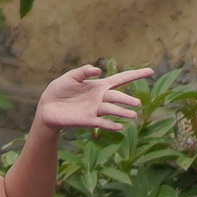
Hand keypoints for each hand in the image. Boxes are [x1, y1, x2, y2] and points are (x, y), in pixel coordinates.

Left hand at [36, 64, 153, 133]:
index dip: (135, 74)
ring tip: (133, 115)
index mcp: (98, 86)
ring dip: (122, 112)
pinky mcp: (88, 120)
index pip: (121, 79)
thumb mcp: (69, 77)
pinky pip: (102, 122)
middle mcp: (100, 98)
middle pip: (117, 97)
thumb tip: (98, 70)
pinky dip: (110, 124)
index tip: (150, 71)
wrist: (46, 107)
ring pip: (112, 110)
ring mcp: (95, 110)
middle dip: (127, 99)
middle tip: (137, 103)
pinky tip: (120, 127)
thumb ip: (83, 72)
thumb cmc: (58, 90)